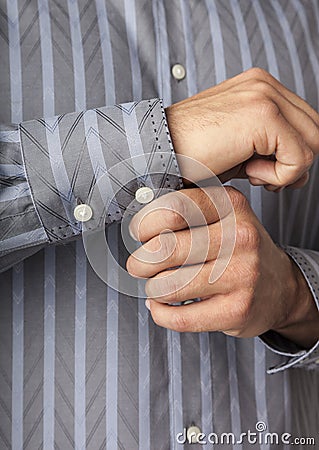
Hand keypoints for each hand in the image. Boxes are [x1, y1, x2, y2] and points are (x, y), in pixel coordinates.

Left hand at [127, 187, 318, 346]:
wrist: (280, 286)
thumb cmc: (239, 249)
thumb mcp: (221, 215)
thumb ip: (184, 211)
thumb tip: (136, 224)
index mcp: (230, 205)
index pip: (172, 209)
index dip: (143, 224)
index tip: (138, 234)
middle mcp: (239, 236)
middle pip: (165, 248)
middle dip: (140, 261)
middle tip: (140, 265)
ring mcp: (241, 274)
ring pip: (168, 284)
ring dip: (152, 288)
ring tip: (157, 286)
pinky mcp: (238, 310)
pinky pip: (179, 316)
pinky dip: (160, 313)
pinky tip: (163, 306)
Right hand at [166, 67, 318, 190]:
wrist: (158, 152)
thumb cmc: (191, 154)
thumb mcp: (239, 150)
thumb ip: (273, 153)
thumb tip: (301, 172)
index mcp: (258, 88)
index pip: (304, 123)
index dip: (292, 155)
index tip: (263, 171)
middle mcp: (265, 85)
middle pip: (314, 131)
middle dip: (293, 163)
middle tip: (260, 176)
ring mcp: (265, 96)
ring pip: (313, 143)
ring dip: (285, 170)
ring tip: (250, 174)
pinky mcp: (264, 115)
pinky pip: (299, 157)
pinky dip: (279, 176)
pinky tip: (248, 173)